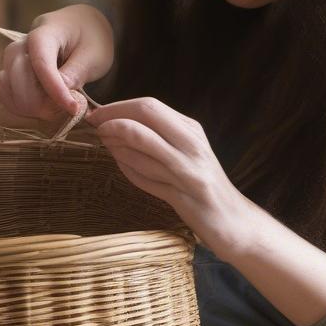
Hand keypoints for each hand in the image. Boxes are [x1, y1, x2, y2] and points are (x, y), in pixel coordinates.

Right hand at [0, 4, 113, 120]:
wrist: (83, 25)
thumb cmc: (92, 38)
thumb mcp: (95, 55)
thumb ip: (77, 72)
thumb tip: (61, 93)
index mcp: (47, 31)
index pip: (41, 61)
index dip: (54, 89)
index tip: (72, 108)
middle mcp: (24, 41)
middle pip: (15, 71)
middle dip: (36, 99)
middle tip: (62, 111)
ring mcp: (15, 55)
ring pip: (6, 81)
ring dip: (25, 103)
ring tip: (51, 111)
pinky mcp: (12, 68)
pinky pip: (3, 87)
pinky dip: (16, 102)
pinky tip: (37, 108)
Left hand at [88, 98, 254, 259]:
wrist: (232, 220)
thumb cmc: (200, 184)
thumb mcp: (183, 153)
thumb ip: (156, 137)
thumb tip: (117, 122)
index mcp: (190, 129)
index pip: (149, 105)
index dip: (117, 107)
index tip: (96, 114)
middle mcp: (191, 143)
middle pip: (146, 113)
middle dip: (113, 117)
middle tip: (94, 125)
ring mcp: (188, 167)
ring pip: (142, 142)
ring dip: (115, 142)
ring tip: (104, 143)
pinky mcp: (182, 193)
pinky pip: (145, 174)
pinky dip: (127, 167)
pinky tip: (120, 165)